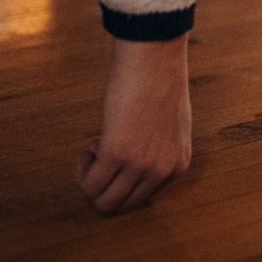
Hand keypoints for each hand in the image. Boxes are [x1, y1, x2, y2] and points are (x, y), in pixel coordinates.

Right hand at [76, 35, 191, 213]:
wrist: (155, 55)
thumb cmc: (160, 82)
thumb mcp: (172, 124)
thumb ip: (160, 148)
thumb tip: (135, 166)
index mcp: (179, 165)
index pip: (142, 198)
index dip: (123, 177)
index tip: (121, 151)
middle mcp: (163, 170)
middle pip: (121, 205)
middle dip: (104, 183)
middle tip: (104, 151)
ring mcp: (141, 164)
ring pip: (103, 201)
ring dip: (91, 178)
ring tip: (98, 146)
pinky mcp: (116, 152)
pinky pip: (89, 184)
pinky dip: (82, 169)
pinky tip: (93, 141)